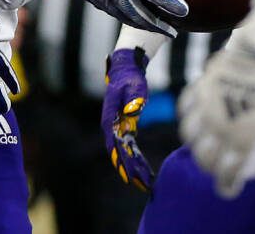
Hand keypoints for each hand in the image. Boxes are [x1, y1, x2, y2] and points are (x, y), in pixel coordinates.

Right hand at [65, 0, 187, 35]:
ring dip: (144, 26)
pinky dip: (130, 20)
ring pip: (129, 18)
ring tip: (159, 31)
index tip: (185, 12)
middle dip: (159, 26)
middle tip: (174, 32)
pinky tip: (136, 20)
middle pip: (142, 15)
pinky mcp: (97, 1)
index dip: (169, 3)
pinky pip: (117, 14)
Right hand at [102, 47, 154, 191]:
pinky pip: (129, 146)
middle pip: (119, 152)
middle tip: (141, 184)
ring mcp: (117, 127)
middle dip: (129, 169)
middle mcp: (111, 125)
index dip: (120, 159)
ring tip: (145, 182)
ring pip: (124, 152)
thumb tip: (133, 114)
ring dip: (133, 167)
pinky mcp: (125, 126)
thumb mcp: (134, 87)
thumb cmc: (130, 78)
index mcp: (109, 118)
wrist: (126, 70)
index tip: (127, 173)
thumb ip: (134, 100)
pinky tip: (144, 169)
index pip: (114, 143)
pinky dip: (136, 158)